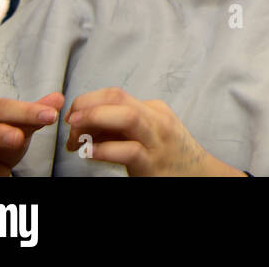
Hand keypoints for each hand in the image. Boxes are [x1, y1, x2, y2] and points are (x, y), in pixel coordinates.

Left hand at [64, 87, 242, 176]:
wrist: (199, 175)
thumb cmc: (167, 155)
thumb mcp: (146, 134)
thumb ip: (118, 128)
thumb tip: (84, 126)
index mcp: (151, 109)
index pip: (113, 93)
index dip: (86, 101)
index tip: (71, 118)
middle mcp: (156, 120)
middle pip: (118, 97)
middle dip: (87, 106)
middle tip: (69, 124)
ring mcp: (157, 141)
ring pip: (128, 117)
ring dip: (95, 120)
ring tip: (75, 133)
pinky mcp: (154, 164)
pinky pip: (129, 151)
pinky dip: (105, 150)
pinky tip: (89, 153)